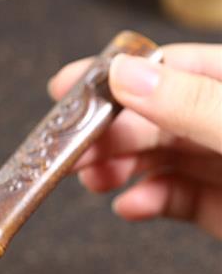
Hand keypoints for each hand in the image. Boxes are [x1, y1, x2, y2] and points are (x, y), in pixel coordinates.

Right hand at [49, 43, 221, 238]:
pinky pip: (174, 197)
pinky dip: (146, 201)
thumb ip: (190, 103)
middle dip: (109, 131)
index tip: (67, 85)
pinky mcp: (219, 207)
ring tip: (94, 179)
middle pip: (154, 116)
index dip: (115, 73)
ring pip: (157, 156)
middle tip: (70, 147)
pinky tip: (129, 206)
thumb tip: (125, 74)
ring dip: (118, 166)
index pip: (168, 66)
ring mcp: (220, 163)